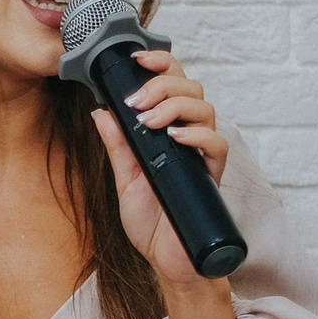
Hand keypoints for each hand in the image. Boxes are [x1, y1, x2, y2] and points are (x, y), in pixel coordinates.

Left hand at [89, 48, 238, 318]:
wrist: (167, 260)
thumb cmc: (152, 222)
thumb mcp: (125, 178)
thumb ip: (118, 144)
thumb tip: (100, 110)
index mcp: (169, 133)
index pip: (174, 86)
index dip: (162, 65)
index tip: (138, 58)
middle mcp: (190, 139)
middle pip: (192, 89)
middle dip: (163, 85)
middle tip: (136, 100)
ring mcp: (203, 155)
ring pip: (206, 109)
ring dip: (176, 107)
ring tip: (151, 120)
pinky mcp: (211, 176)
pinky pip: (216, 146)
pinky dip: (196, 136)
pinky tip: (176, 138)